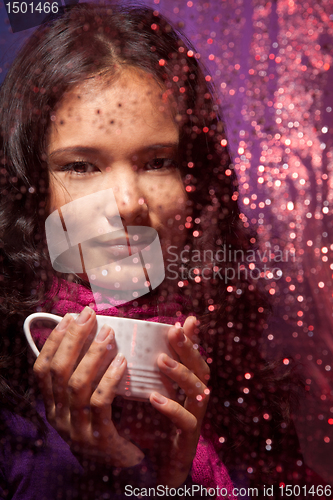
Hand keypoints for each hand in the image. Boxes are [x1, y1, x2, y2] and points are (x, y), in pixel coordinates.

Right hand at [33, 307, 143, 467]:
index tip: (69, 318)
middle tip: (89, 316)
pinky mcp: (98, 438)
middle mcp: (58, 416)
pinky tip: (121, 362)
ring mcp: (75, 428)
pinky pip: (100, 403)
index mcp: (52, 404)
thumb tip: (90, 334)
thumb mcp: (85, 398)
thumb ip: (83, 372)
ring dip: (92, 355)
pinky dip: (109, 379)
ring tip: (108, 334)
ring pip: (77, 385)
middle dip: (73, 339)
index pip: (42, 369)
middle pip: (59, 371)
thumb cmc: (103, 422)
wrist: (119, 464)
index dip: (53, 342)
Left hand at [149, 316, 209, 486]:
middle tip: (174, 331)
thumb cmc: (151, 424)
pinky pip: (186, 421)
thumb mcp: (147, 391)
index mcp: (188, 384)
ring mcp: (195, 416)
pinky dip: (172, 408)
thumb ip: (144, 370)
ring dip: (181, 373)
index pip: (194, 356)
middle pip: (200, 368)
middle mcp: (196, 397)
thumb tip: (130, 343)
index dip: (192, 339)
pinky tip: (154, 397)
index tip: (187, 320)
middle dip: (188, 348)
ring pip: (198, 391)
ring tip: (161, 361)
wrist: (157, 465)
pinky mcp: (188, 438)